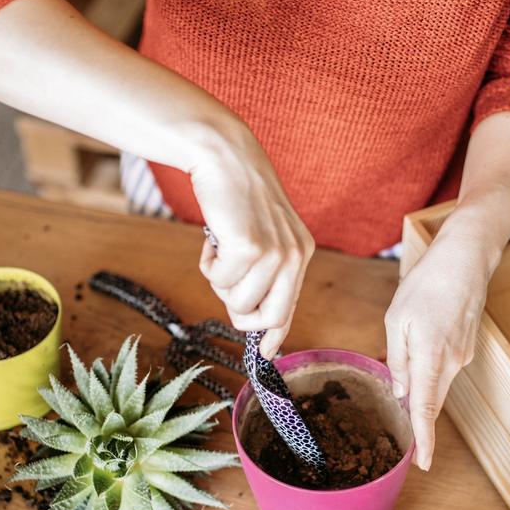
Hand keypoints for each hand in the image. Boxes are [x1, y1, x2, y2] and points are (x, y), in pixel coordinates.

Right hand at [191, 125, 313, 357]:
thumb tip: (252, 318)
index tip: (265, 352)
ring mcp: (274, 253)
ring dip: (219, 283)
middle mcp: (295, 256)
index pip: (291, 307)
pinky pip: (220, 282)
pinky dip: (208, 265)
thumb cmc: (236, 196)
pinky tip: (212, 240)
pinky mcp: (249, 248)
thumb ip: (264, 271)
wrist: (224, 157)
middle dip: (240, 314)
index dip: (276, 334)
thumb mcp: (263, 234)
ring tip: (219, 250)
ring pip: (239, 303)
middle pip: (268, 318)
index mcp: (302, 253)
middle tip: (225, 285)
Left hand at [384, 222, 498, 470]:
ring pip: (437, 383)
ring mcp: (463, 355)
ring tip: (402, 356)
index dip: (424, 440)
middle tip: (404, 430)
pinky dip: (429, 366)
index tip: (423, 463)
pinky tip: (418, 343)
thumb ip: (398, 359)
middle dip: (419, 418)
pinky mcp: (467, 346)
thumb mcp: (396, 319)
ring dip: (420, 384)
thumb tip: (402, 392)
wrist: (466, 259)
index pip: (426, 409)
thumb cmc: (427, 284)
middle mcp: (452, 363)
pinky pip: (444, 367)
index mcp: (431, 357)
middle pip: (433, 402)